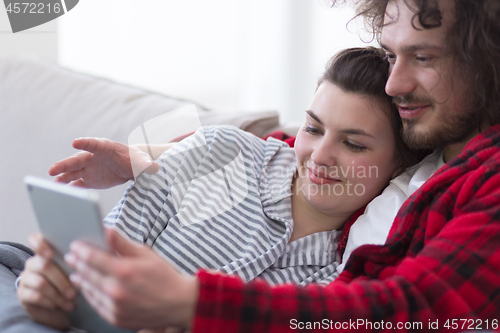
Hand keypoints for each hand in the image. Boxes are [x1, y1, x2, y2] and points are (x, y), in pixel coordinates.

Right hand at [16, 234, 77, 329]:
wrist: (60, 307)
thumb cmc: (71, 284)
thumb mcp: (77, 270)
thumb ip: (79, 259)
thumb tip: (89, 254)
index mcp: (46, 252)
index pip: (36, 240)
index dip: (40, 244)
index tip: (50, 253)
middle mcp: (33, 262)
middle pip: (44, 265)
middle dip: (62, 280)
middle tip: (75, 292)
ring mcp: (26, 278)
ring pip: (41, 283)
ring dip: (58, 294)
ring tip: (71, 301)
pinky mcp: (22, 294)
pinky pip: (36, 296)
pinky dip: (51, 302)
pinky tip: (61, 306)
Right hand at [49, 138, 158, 188]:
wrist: (133, 167)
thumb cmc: (137, 160)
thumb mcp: (143, 162)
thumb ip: (146, 165)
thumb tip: (156, 168)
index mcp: (106, 148)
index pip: (94, 144)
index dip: (85, 143)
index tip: (75, 142)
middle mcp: (93, 156)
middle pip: (77, 159)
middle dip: (65, 164)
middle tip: (53, 170)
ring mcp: (89, 168)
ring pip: (73, 172)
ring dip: (62, 177)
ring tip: (53, 185)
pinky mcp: (89, 179)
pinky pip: (77, 183)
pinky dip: (70, 187)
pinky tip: (62, 193)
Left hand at [65, 228, 198, 330]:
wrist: (178, 303)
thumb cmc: (165, 277)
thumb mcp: (146, 254)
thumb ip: (122, 243)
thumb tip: (107, 229)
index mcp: (124, 270)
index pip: (93, 258)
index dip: (81, 250)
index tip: (75, 245)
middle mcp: (116, 290)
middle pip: (87, 274)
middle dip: (77, 263)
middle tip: (71, 256)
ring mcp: (115, 307)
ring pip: (89, 290)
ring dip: (81, 279)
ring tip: (77, 272)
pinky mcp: (116, 318)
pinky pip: (96, 304)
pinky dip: (90, 294)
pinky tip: (89, 288)